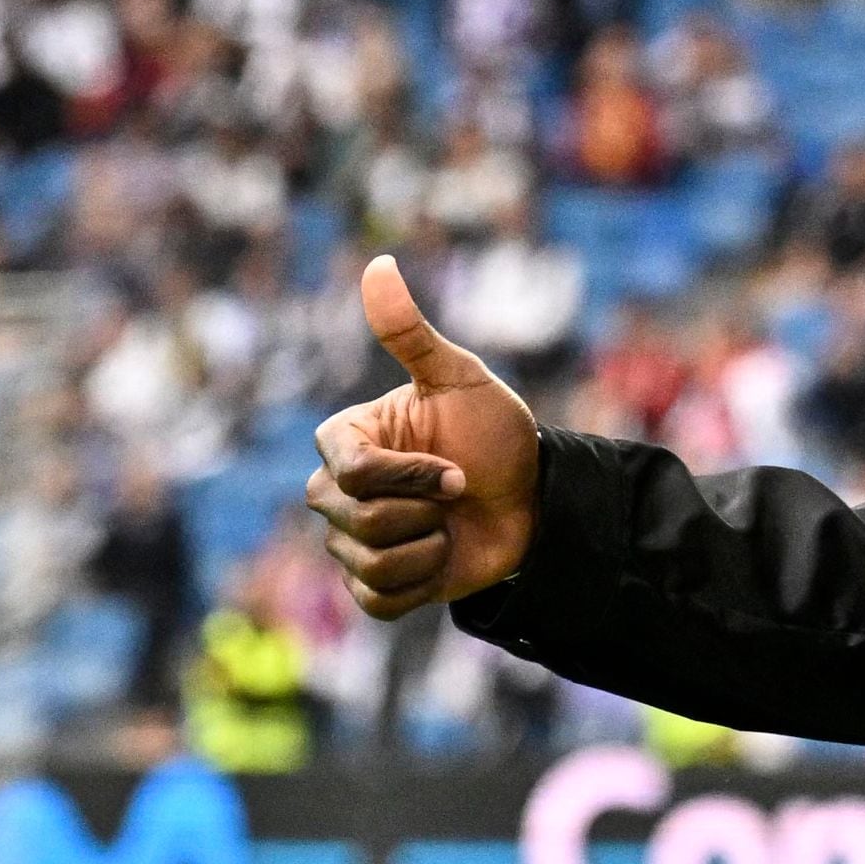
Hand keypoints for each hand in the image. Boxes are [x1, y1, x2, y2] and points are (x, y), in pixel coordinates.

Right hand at [304, 254, 543, 621]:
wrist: (531, 502)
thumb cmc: (494, 434)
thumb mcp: (461, 380)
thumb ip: (412, 334)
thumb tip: (379, 264)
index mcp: (344, 438)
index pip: (349, 471)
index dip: (408, 477)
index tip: (456, 473)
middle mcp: (334, 489)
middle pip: (358, 519)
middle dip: (425, 510)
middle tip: (457, 494)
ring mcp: (349, 540)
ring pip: (369, 561)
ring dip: (429, 547)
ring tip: (448, 525)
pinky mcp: (371, 586)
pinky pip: (377, 599)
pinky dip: (421, 583)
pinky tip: (440, 557)